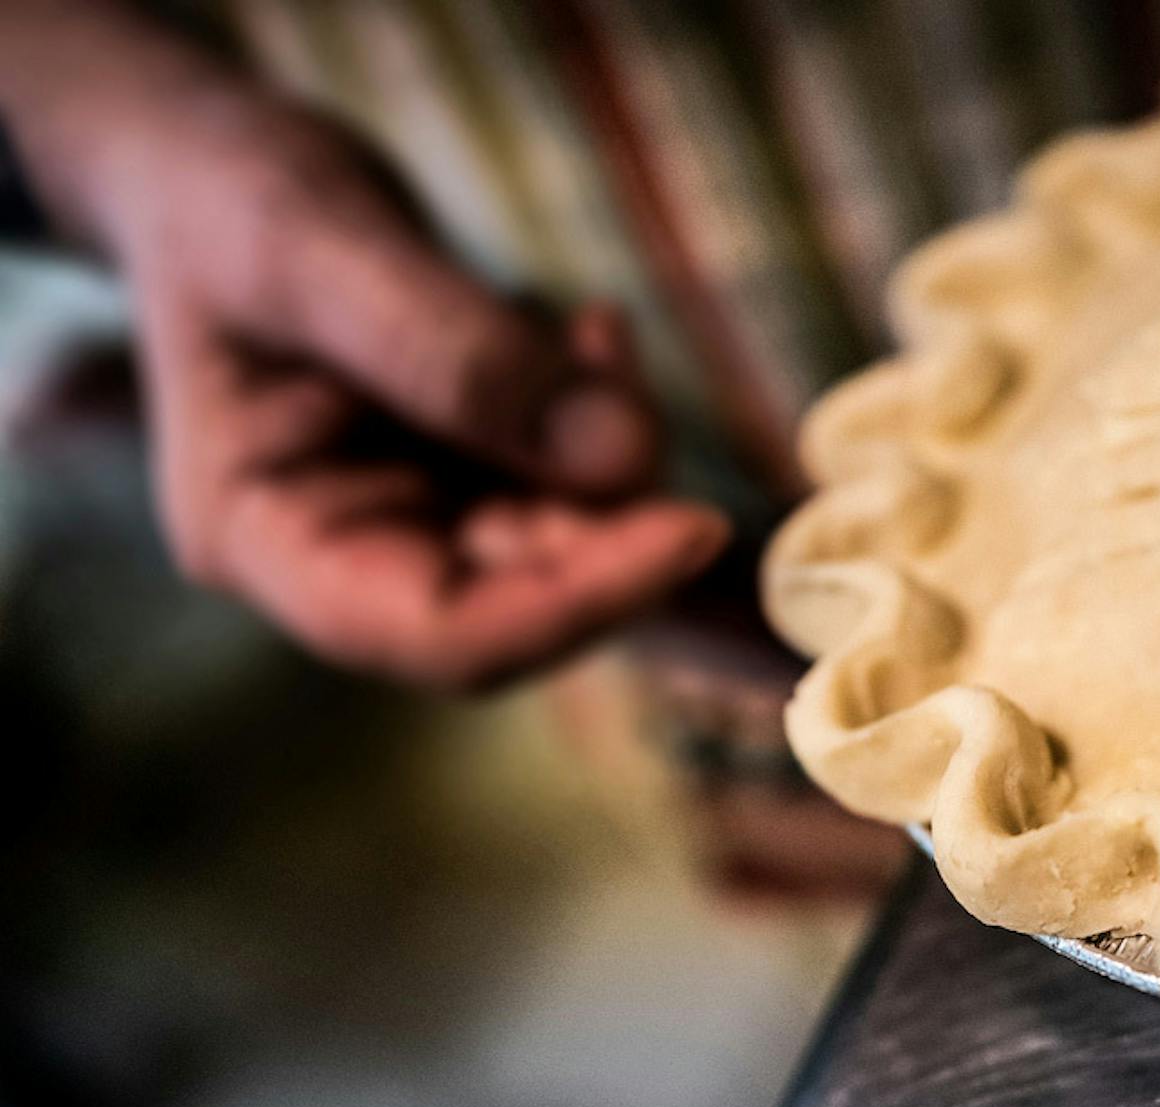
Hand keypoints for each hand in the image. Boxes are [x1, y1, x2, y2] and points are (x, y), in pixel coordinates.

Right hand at [0, 5, 730, 688]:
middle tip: (626, 381)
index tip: (694, 528)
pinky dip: (603, 414)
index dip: (573, 600)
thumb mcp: (317, 247)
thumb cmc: (223, 198)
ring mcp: (407, 524)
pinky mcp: (461, 482)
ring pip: (564, 545)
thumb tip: (619, 456)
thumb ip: (454, 352)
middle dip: (611, 510)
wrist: (212, 167)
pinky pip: (569, 483)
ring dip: (614, 451)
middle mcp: (336, 559)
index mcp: (257, 538)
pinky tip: (592, 331)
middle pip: (519, 599)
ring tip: (593, 333)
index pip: (436, 631)